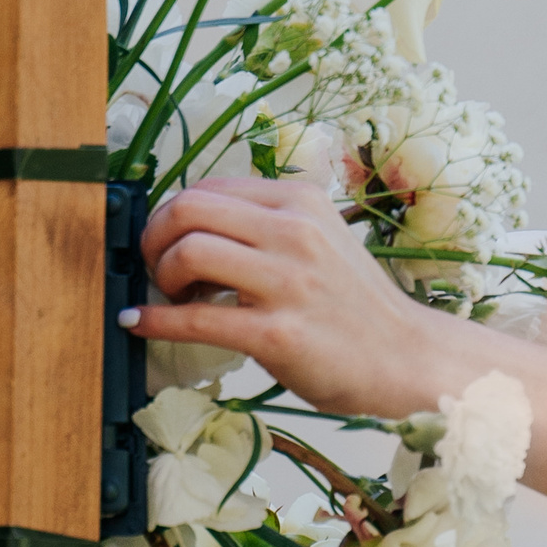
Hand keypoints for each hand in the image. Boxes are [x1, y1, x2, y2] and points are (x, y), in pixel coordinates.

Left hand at [134, 176, 450, 415]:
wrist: (406, 359)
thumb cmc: (357, 308)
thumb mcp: (322, 241)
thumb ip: (270, 226)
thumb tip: (195, 226)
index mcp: (300, 202)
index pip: (209, 187)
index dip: (172, 213)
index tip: (167, 241)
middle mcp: (294, 232)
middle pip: (188, 209)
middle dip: (154, 236)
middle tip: (155, 266)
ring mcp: (287, 282)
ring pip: (188, 253)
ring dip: (159, 275)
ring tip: (169, 296)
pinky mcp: (276, 334)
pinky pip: (194, 319)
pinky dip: (155, 319)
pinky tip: (139, 322)